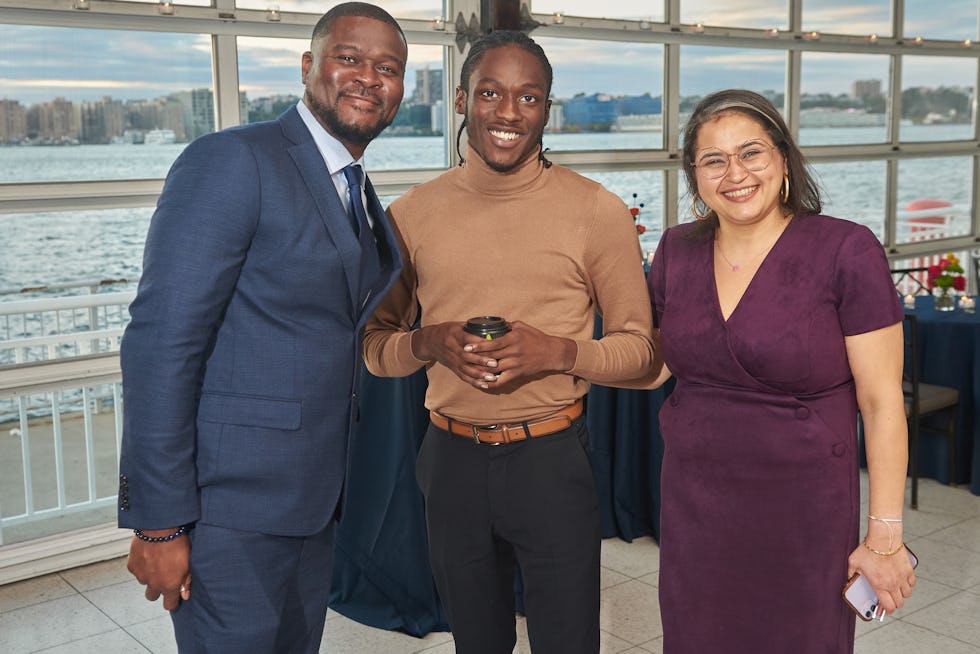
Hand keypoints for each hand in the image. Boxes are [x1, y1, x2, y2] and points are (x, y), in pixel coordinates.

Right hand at [127, 529, 191, 610]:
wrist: (160, 528)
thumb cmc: (178, 543)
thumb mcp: (189, 563)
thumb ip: (187, 582)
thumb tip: (185, 595)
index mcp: (169, 585)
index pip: (169, 605)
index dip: (172, 600)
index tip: (174, 594)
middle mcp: (154, 584)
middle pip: (153, 597)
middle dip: (158, 590)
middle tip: (164, 576)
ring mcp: (141, 576)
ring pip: (144, 582)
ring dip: (149, 576)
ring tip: (157, 561)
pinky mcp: (132, 566)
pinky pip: (137, 570)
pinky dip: (141, 565)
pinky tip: (148, 554)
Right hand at [412, 321, 498, 389]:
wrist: (430, 341)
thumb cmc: (448, 331)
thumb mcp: (459, 325)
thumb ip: (473, 328)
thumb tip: (493, 329)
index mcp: (455, 334)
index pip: (468, 339)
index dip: (480, 344)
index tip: (494, 346)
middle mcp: (452, 348)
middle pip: (467, 356)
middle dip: (481, 361)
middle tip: (495, 364)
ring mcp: (452, 359)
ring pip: (465, 368)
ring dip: (479, 374)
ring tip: (492, 377)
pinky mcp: (452, 368)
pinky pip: (463, 376)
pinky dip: (474, 382)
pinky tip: (484, 385)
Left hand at [461, 321, 575, 391]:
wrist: (551, 352)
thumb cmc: (536, 337)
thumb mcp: (522, 327)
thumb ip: (507, 326)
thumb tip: (493, 324)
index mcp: (513, 339)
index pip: (492, 343)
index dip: (478, 345)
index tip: (467, 346)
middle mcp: (513, 352)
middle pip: (490, 357)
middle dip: (475, 358)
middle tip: (462, 358)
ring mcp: (515, 364)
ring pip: (493, 369)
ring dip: (480, 371)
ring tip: (468, 370)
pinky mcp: (517, 373)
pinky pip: (501, 381)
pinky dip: (490, 383)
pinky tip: (482, 383)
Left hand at [846, 542, 915, 615]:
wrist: (883, 538)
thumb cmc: (868, 549)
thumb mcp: (853, 563)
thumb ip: (851, 574)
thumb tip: (849, 579)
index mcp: (879, 585)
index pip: (888, 606)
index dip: (885, 611)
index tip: (882, 611)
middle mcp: (893, 584)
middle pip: (899, 603)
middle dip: (893, 604)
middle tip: (888, 600)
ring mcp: (902, 578)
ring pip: (906, 594)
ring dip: (901, 594)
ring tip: (894, 589)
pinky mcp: (909, 570)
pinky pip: (912, 583)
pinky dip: (908, 584)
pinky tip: (901, 580)